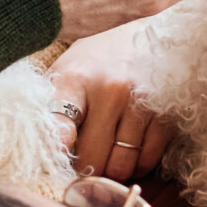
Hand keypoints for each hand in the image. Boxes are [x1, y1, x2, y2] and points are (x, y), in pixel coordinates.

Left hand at [48, 22, 172, 180]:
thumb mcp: (67, 72)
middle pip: (92, 158)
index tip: (57, 163)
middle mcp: (109, 90)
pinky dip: (138, 165)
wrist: (151, 36)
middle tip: (86, 161)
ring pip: (121, 166)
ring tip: (109, 154)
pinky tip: (131, 151)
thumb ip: (51, 107)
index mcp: (74, 79)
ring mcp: (140, 102)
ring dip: (113, 170)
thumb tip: (40, 151)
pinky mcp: (166, 113)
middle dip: (87, 169)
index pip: (60, 126)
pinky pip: (147, 160)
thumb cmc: (98, 61)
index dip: (57, 152)